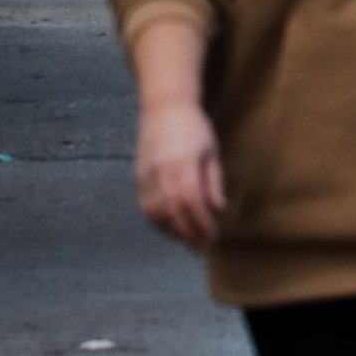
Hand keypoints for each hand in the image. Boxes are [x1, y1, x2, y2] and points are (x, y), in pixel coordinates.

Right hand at [135, 102, 224, 252]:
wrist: (164, 107)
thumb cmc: (194, 127)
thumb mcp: (211, 151)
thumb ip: (213, 181)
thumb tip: (218, 209)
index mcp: (182, 161)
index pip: (190, 201)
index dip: (201, 224)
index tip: (213, 238)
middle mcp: (160, 170)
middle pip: (172, 211)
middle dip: (189, 234)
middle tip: (203, 248)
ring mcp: (146, 175)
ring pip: (156, 213)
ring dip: (174, 232)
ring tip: (190, 242)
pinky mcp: (138, 178)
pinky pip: (146, 208)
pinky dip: (160, 223)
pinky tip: (173, 228)